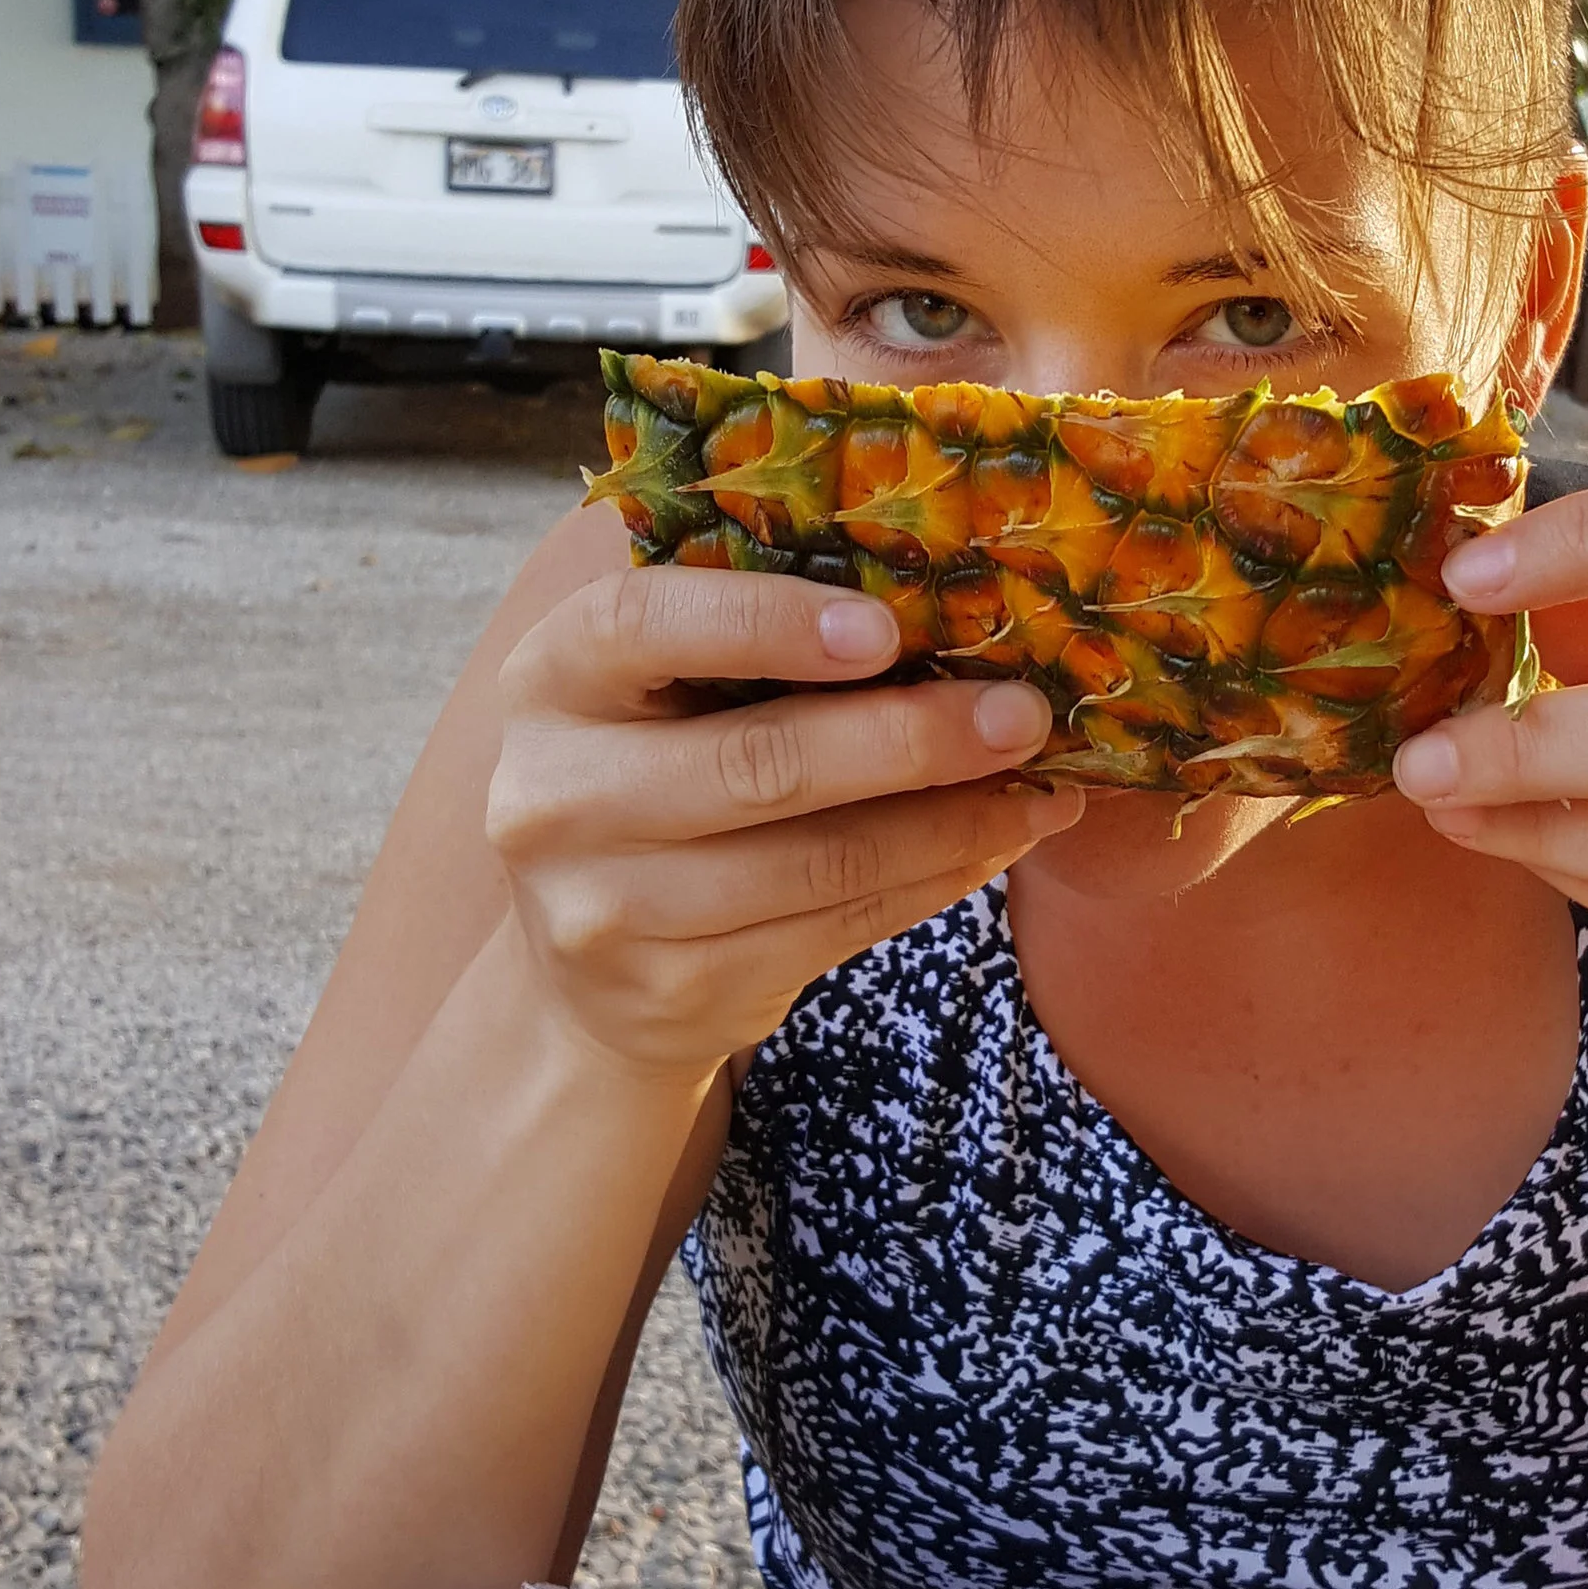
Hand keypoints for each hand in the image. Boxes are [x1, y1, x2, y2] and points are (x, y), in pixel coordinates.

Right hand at [487, 567, 1080, 1077]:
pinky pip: (835, 930)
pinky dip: (931, 880)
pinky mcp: (673, 991)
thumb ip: (747, 638)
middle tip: (1021, 715)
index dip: (765, 622)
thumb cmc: (655, 774)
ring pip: (817, 862)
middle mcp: (555, 796)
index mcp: (550, 680)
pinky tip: (990, 845)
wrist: (585, 967)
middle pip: (756, 764)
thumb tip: (938, 597)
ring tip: (1037, 789)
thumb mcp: (655, 694)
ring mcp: (606, 910)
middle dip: (910, 738)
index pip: (641, 627)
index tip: (885, 627)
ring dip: (950, 822)